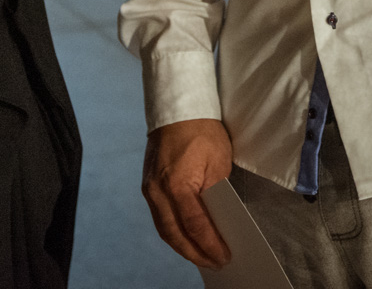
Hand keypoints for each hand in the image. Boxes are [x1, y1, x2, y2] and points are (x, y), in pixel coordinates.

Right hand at [143, 118, 233, 268]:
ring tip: (201, 256)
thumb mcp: (218, 161)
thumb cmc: (202, 130)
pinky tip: (186, 237)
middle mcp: (157, 191)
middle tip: (214, 264)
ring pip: (164, 229)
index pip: (195, 225)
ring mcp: (149, 190)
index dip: (210, 244)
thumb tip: (221, 219)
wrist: (177, 108)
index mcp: (177, 184)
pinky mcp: (147, 186)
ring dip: (182, 246)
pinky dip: (173, 231)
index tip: (224, 257)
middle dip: (194, 253)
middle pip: (174, 234)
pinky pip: (160, 217)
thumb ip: (216, 192)